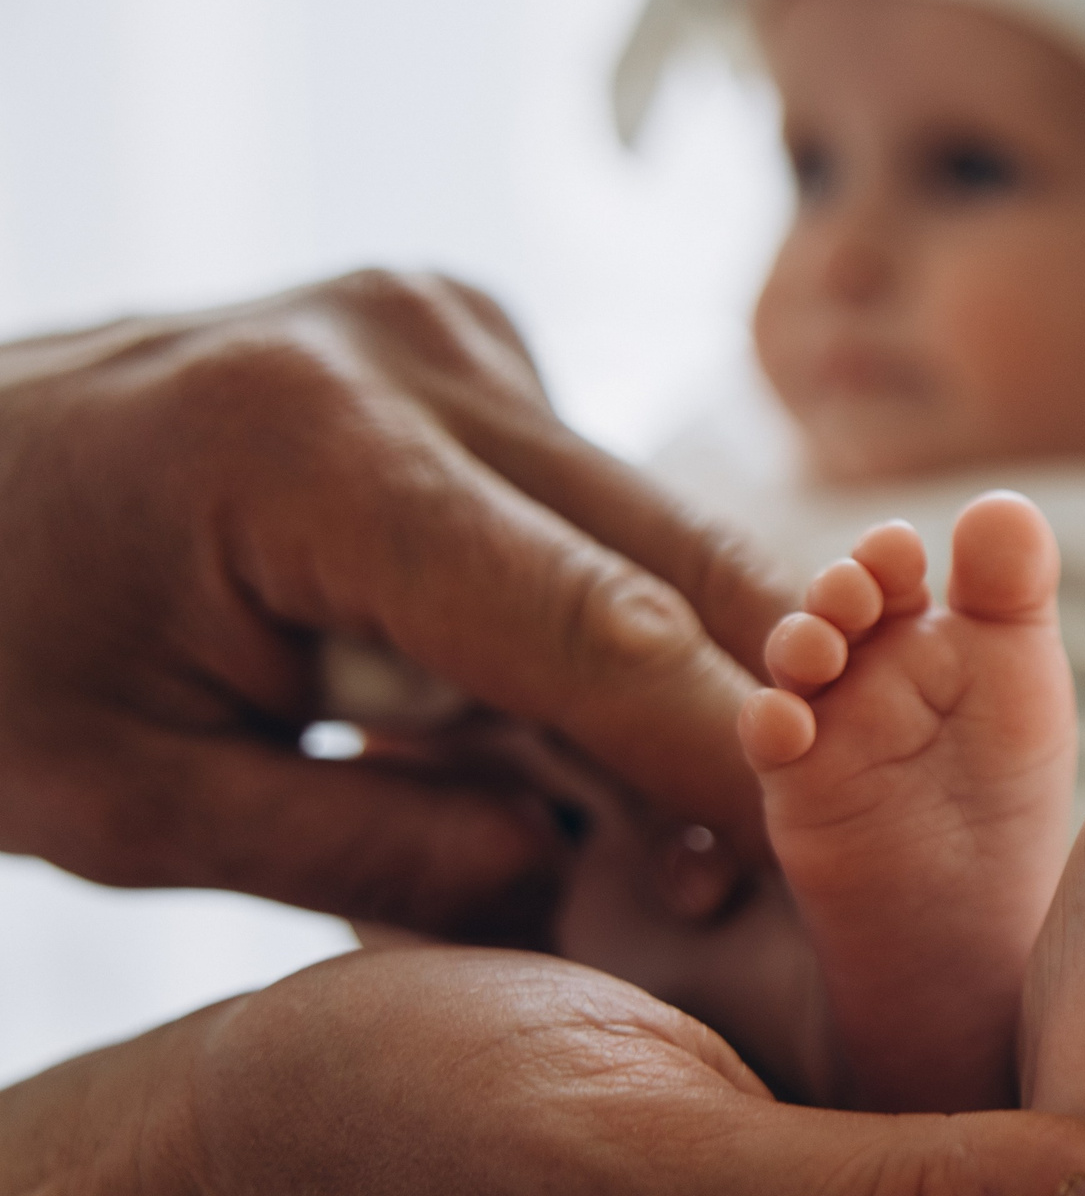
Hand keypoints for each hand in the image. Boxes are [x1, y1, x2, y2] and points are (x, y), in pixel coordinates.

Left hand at [0, 271, 795, 940]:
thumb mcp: (127, 806)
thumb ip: (371, 847)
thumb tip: (582, 875)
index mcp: (303, 444)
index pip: (587, 627)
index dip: (725, 756)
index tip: (833, 868)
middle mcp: (405, 343)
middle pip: (665, 549)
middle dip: (770, 705)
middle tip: (846, 846)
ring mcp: (441, 320)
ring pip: (648, 524)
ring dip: (695, 667)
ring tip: (703, 825)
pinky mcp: (459, 336)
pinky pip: (589, 500)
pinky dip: (614, 611)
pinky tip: (580, 717)